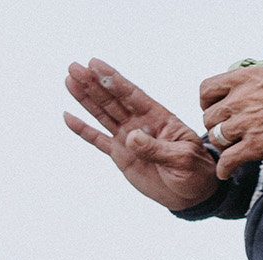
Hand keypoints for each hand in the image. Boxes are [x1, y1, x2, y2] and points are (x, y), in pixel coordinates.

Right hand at [64, 58, 218, 211]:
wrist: (192, 193)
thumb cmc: (195, 171)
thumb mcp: (182, 159)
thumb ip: (157, 148)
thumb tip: (131, 137)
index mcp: (158, 118)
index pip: (132, 95)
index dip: (113, 79)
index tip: (95, 64)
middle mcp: (140, 123)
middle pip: (112, 100)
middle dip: (93, 83)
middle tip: (74, 66)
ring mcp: (128, 138)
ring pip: (102, 114)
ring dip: (85, 98)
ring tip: (69, 80)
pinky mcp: (120, 155)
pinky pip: (97, 140)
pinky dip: (83, 130)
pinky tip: (68, 116)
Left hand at [199, 47, 262, 179]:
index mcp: (245, 79)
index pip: (207, 89)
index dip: (207, 101)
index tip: (215, 108)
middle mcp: (239, 100)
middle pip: (209, 118)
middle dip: (215, 126)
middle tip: (225, 132)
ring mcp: (245, 124)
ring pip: (216, 139)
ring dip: (222, 146)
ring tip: (230, 150)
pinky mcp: (254, 146)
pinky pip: (228, 161)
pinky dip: (224, 169)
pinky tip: (226, 172)